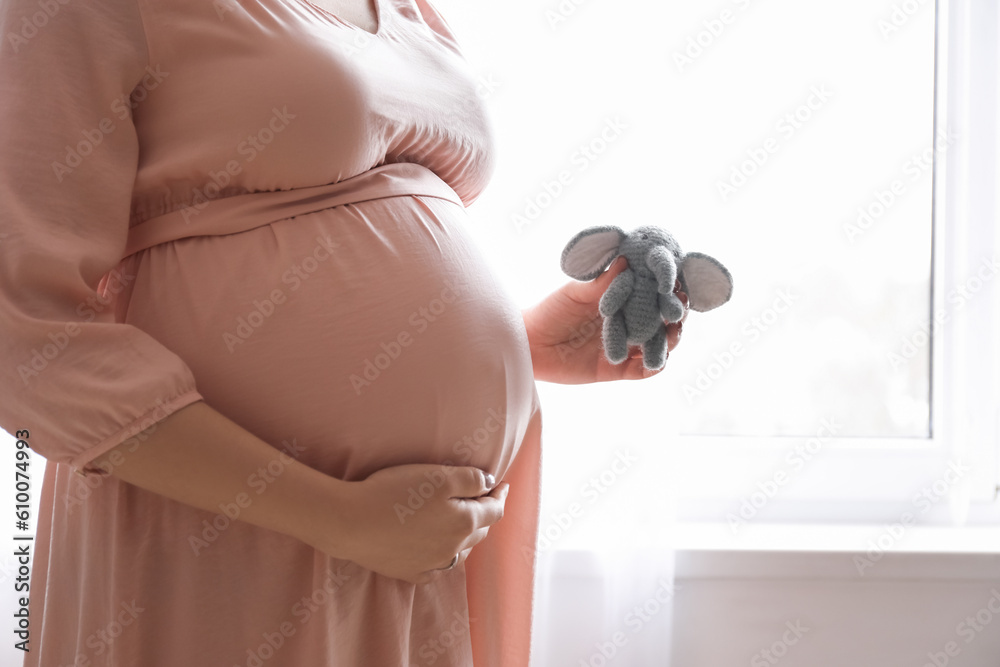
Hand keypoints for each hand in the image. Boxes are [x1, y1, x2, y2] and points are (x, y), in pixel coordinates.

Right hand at [322, 464, 508, 584]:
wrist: (351, 523)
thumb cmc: (394, 492)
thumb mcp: (438, 476)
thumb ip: (471, 479)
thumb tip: (490, 483)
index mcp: (464, 522)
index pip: (494, 510)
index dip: (500, 495)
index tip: (502, 485)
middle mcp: (454, 549)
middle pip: (480, 531)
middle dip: (485, 514)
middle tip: (484, 499)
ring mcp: (432, 564)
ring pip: (461, 552)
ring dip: (467, 536)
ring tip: (464, 522)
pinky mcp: (411, 573)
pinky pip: (438, 567)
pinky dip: (445, 555)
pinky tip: (439, 547)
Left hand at [522, 256, 687, 383]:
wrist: (528, 342)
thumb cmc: (550, 310)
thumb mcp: (576, 293)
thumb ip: (602, 283)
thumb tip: (625, 260)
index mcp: (622, 301)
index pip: (653, 296)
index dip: (668, 291)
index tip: (678, 284)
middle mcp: (627, 324)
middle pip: (662, 321)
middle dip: (675, 315)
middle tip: (679, 308)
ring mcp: (624, 347)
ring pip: (658, 345)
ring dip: (670, 340)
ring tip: (672, 331)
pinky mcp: (616, 369)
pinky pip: (643, 370)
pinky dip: (654, 365)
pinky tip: (657, 358)